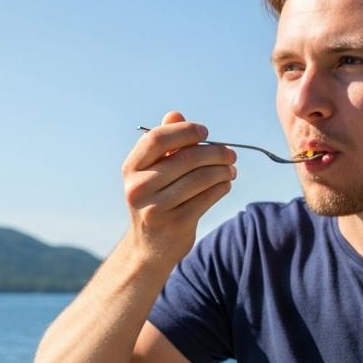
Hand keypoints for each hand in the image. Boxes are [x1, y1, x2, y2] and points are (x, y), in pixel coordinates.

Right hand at [122, 111, 236, 263]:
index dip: (184, 131)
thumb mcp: (152, 173)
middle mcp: (138, 187)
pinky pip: (207, 197)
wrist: (148, 248)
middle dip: (214, 152)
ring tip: (231, 169)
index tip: (205, 132)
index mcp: (131, 169)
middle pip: (185, 158)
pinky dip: (222, 186)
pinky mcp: (175, 223)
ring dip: (222, 170)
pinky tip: (225, 184)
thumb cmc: (155, 201)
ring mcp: (156, 207)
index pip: (156, 139)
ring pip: (200, 178)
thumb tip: (175, 114)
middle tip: (230, 153)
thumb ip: (164, 144)